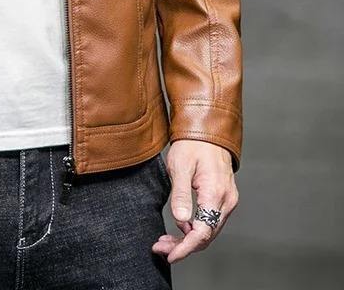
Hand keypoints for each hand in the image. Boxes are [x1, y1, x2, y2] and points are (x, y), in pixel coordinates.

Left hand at [152, 140, 238, 263]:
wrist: (207, 131)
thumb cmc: (192, 145)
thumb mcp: (180, 166)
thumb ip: (181, 194)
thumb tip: (180, 219)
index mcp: (215, 194)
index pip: (202, 232)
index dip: (186, 248)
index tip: (169, 255)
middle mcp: (226, 201)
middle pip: (206, 235)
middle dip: (183, 246)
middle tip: (160, 248)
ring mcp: (226, 201)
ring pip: (208, 230)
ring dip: (187, 239)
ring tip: (165, 240)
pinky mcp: (222, 199)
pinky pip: (210, 221)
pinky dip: (194, 228)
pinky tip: (180, 227)